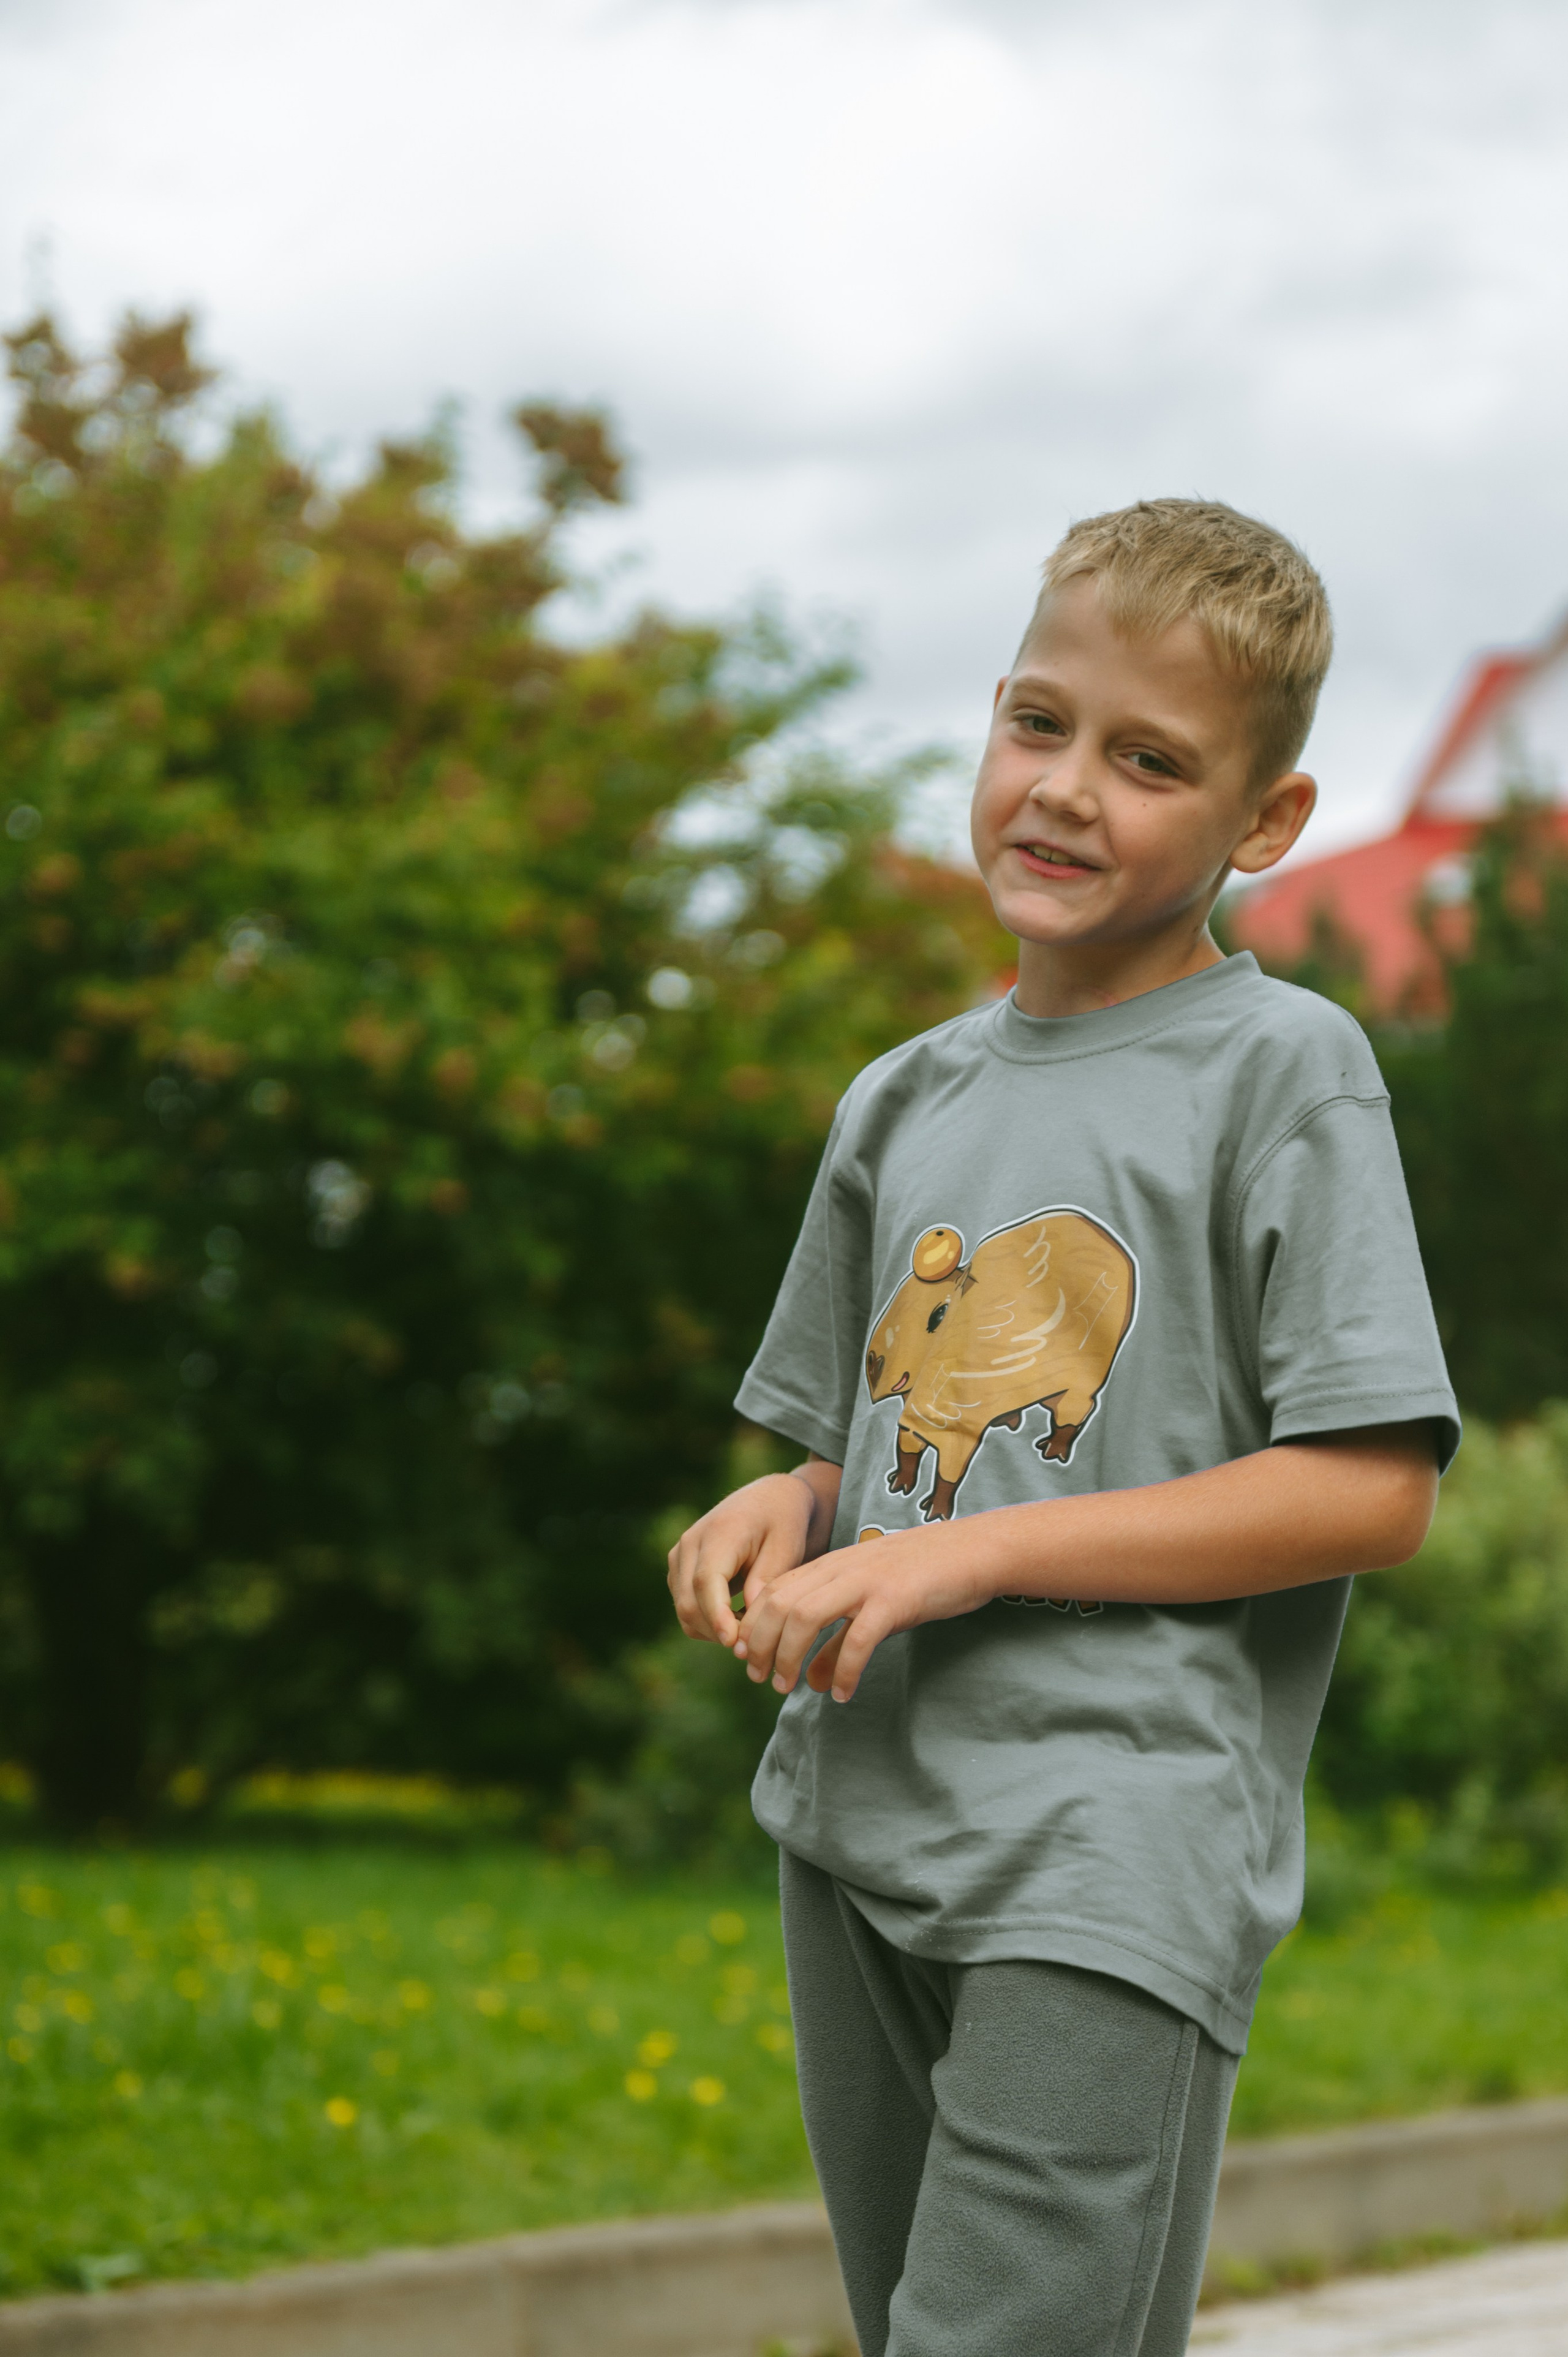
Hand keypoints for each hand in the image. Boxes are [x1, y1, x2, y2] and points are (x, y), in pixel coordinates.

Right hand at [667, 1473, 817, 1648]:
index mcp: (720, 1531)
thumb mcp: (787, 1548)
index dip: (717, 1617)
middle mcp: (691, 1542)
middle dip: (718, 1631)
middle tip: (754, 1648)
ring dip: (713, 1629)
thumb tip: (747, 1625)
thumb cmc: (783, 1521)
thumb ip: (765, 1582)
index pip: (706, 1582)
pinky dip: (708, 1621)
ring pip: (684, 1609)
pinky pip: (686, 1605)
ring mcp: (680, 1555)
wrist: (768, 1498)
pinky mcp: (679, 1567)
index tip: (734, 1643)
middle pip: (689, 1601)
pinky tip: (739, 1619)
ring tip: (751, 1630)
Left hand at [733, 1521, 987, 1703]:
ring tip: (786, 1688)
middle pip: (780, 1603)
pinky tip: (843, 1694)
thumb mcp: (870, 1605)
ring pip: (805, 1615)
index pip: (774, 1591)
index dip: (751, 1625)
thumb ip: (837, 1640)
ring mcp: (866, 1582)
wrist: (974, 1550)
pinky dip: (844, 1670)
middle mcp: (841, 1569)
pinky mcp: (895, 1600)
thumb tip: (814, 1683)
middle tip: (760, 1680)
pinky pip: (858, 1639)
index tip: (745, 1658)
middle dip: (760, 1644)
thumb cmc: (922, 1578)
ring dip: (789, 1655)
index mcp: (832, 1565)